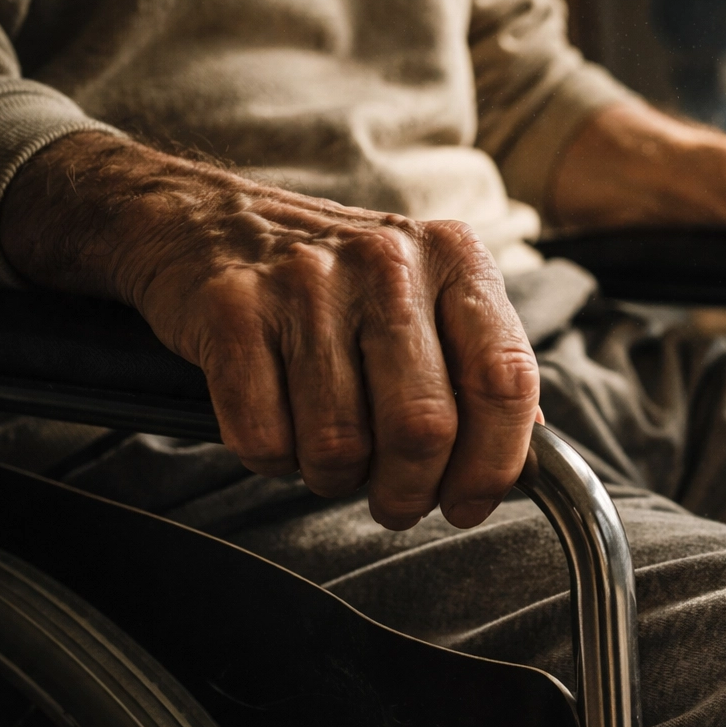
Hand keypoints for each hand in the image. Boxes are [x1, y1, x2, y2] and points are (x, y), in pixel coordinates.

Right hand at [1, 133, 539, 530]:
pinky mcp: (233, 309)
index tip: (470, 504)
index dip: (492, 465)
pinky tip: (278, 426)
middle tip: (394, 501)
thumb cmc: (339, 284)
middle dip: (409, 492)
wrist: (206, 222)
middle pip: (423, 428)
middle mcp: (389, 261)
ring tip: (330, 452)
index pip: (504, 381)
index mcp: (457, 259)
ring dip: (334, 477)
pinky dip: (273, 460)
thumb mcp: (430, 298)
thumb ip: (480, 369)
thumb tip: (519, 470)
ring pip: (339, 445)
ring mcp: (307, 281)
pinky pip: (264, 439)